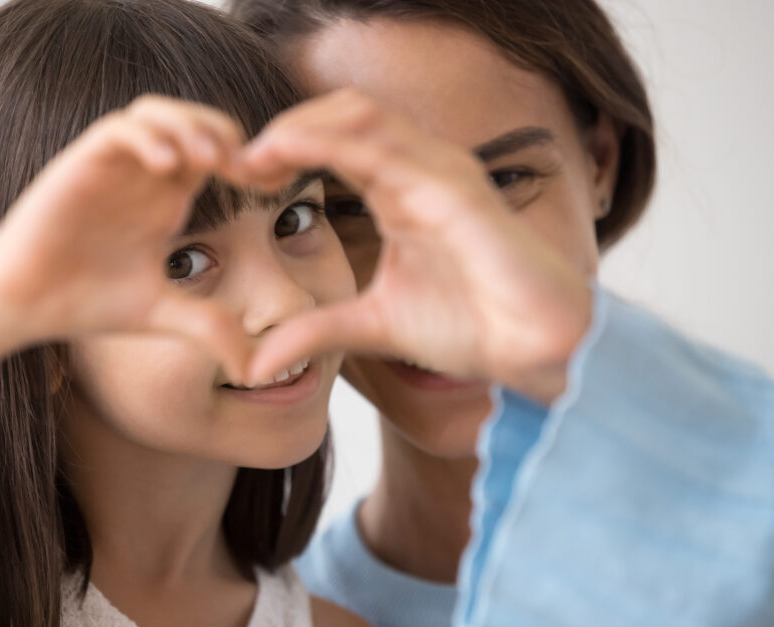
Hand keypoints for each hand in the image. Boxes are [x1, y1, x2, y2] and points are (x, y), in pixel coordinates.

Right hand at [0, 96, 252, 381]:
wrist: (24, 303)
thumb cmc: (87, 302)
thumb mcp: (164, 314)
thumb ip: (210, 328)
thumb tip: (256, 371)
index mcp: (168, 199)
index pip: (218, 154)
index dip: (250, 161)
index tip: (272, 186)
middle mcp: (144, 175)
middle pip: (195, 120)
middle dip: (226, 134)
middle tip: (245, 169)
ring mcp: (113, 165)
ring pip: (157, 112)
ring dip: (189, 126)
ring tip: (210, 160)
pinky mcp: (80, 163)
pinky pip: (119, 129)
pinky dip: (147, 137)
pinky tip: (166, 168)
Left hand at [235, 89, 592, 401]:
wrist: (536, 349)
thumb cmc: (471, 325)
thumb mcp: (371, 326)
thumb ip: (316, 331)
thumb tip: (254, 364)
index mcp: (401, 190)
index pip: (335, 141)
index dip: (283, 150)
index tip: (238, 177)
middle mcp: (420, 170)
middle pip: (341, 114)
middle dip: (285, 128)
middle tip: (237, 163)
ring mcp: (441, 172)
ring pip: (360, 116)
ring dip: (299, 127)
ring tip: (254, 157)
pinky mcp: (456, 190)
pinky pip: (387, 150)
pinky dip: (331, 144)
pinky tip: (289, 157)